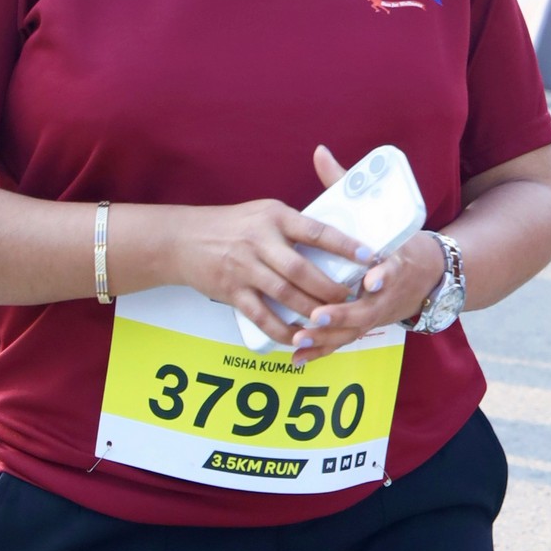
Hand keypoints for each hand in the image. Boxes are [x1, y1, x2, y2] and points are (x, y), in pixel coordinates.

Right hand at [144, 186, 386, 353]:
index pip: (316, 230)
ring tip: (331, 319)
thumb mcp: (264, 212)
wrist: (182, 239)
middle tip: (352, 298)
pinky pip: (261, 315)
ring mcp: (244, 267)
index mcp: (275, 216)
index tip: (369, 256)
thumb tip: (335, 240)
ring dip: (311, 311)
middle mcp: (259, 241)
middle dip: (330, 288)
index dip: (344, 245)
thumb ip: (295, 225)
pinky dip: (281, 330)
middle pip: (302, 269)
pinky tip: (298, 338)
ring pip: (285, 294)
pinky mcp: (231, 291)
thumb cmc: (232, 225)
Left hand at [282, 147, 444, 353]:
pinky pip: (342, 343)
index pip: (393, 268)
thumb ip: (345, 184)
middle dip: (343, 313)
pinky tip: (296, 358)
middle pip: (368, 308)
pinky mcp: (367, 327)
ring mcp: (378, 313)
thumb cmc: (398, 241)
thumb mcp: (381, 212)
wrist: (432, 275)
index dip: (383, 275)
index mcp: (396, 261)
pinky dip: (320, 352)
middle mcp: (388, 292)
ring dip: (326, 337)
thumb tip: (320, 152)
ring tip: (299, 338)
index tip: (371, 279)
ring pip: (352, 330)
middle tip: (318, 313)